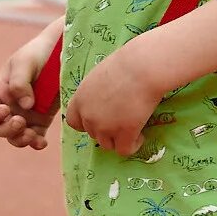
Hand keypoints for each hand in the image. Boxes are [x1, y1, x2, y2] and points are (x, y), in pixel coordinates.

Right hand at [0, 24, 59, 150]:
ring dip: (20, 140)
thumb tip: (26, 106)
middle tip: (20, 121)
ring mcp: (25, 115)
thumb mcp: (25, 61)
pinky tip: (42, 143)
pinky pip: (35, 138)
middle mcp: (9, 106)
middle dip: (8, 129)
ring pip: (15, 137)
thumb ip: (20, 82)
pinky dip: (36, 144)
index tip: (5, 110)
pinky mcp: (42, 121)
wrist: (62, 52)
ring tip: (31, 135)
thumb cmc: (38, 53)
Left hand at [64, 42, 164, 156]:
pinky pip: (124, 150)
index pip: (73, 122)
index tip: (99, 118)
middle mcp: (88, 116)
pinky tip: (140, 135)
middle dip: (106, 129)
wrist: (142, 68)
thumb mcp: (99, 77)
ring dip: (118, 138)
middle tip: (121, 119)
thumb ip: (95, 93)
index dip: (86, 122)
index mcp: (80, 99)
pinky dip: (132, 145)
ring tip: (132, 127)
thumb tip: (102, 101)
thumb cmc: (125, 65)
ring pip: (107, 144)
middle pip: (93, 134)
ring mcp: (105, 127)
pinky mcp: (124, 134)